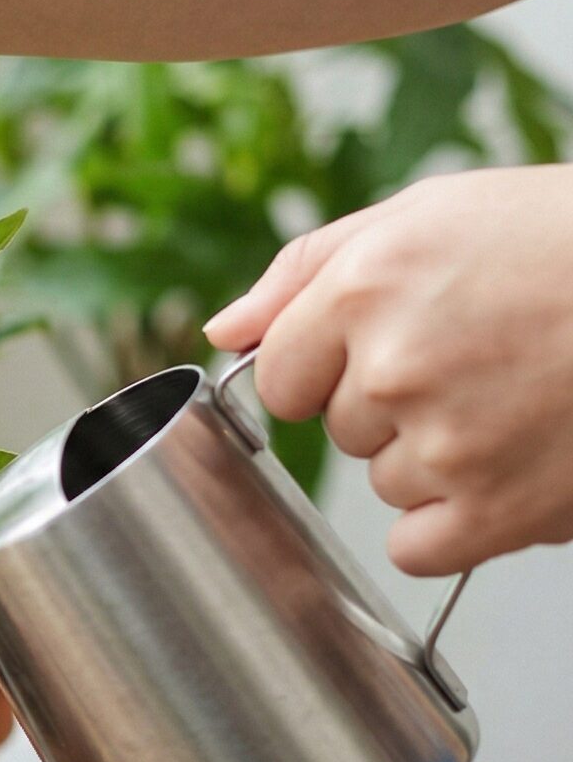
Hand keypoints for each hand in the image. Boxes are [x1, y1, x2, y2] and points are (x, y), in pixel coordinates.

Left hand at [205, 164, 572, 573]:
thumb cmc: (570, 242)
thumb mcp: (432, 213)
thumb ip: (306, 271)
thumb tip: (223, 330)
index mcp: (367, 287)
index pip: (279, 373)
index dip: (332, 366)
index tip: (393, 349)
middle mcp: (394, 366)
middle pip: (340, 428)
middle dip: (396, 405)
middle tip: (486, 361)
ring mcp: (444, 442)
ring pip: (386, 482)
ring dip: (439, 458)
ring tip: (521, 400)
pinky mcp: (496, 509)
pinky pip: (419, 548)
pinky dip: (458, 524)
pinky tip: (513, 468)